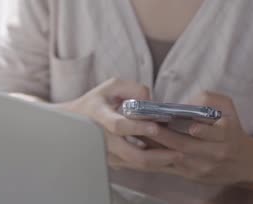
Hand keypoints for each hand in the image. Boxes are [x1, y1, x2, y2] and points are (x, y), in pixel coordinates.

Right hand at [56, 78, 181, 171]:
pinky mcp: (112, 161)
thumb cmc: (96, 101)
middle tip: (178, 151)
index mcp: (99, 115)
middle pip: (131, 154)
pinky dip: (151, 163)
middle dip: (157, 155)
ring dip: (158, 162)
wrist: (74, 122)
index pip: (118, 125)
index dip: (137, 128)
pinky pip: (134, 166)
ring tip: (177, 156)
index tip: (155, 127)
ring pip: (135, 164)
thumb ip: (133, 88)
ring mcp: (106, 153)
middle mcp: (102, 138)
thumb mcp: (111, 86)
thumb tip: (150, 100)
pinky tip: (165, 157)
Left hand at [148, 92, 252, 184]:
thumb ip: (209, 100)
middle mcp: (214, 154)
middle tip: (144, 124)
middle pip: (185, 146)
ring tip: (138, 133)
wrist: (246, 162)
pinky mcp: (192, 176)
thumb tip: (187, 103)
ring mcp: (202, 168)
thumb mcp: (228, 108)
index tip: (179, 121)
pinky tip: (142, 146)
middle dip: (163, 135)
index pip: (212, 132)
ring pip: (174, 158)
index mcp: (226, 135)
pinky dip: (155, 157)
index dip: (199, 129)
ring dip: (154, 146)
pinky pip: (170, 167)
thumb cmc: (232, 128)